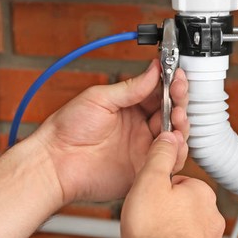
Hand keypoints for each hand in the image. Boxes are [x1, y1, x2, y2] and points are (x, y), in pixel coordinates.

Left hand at [30, 59, 189, 203]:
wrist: (55, 162)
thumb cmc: (67, 129)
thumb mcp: (100, 98)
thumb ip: (131, 87)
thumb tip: (154, 70)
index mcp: (130, 107)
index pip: (159, 93)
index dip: (171, 84)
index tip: (177, 74)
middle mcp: (140, 127)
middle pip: (171, 112)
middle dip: (179, 100)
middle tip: (179, 92)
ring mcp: (143, 148)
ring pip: (174, 135)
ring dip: (181, 123)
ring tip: (177, 115)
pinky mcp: (143, 168)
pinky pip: (168, 160)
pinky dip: (176, 150)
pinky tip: (174, 139)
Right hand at [122, 132, 224, 237]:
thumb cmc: (153, 233)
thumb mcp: (149, 182)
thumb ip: (159, 156)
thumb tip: (168, 136)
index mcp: (201, 191)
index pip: (179, 181)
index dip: (158, 189)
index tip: (148, 198)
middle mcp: (212, 214)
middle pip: (183, 204)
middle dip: (167, 210)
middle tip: (148, 218)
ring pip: (187, 227)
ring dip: (171, 230)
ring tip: (153, 237)